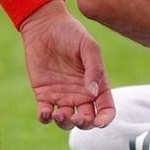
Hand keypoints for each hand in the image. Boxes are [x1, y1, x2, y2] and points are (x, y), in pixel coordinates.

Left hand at [19, 0, 115, 129]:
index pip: (106, 109)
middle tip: (78, 117)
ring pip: (66, 121)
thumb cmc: (71, 33)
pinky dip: (46, 118)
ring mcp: (62, 96)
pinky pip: (45, 114)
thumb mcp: (88, 47)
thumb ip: (94, 69)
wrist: (45, 25)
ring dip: (64, 123)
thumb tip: (93, 94)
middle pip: (86, 120)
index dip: (105, 119)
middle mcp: (81, 94)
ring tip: (59, 114)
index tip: (99, 122)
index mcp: (97, 84)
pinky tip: (46, 112)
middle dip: (84, 124)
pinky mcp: (44, 94)